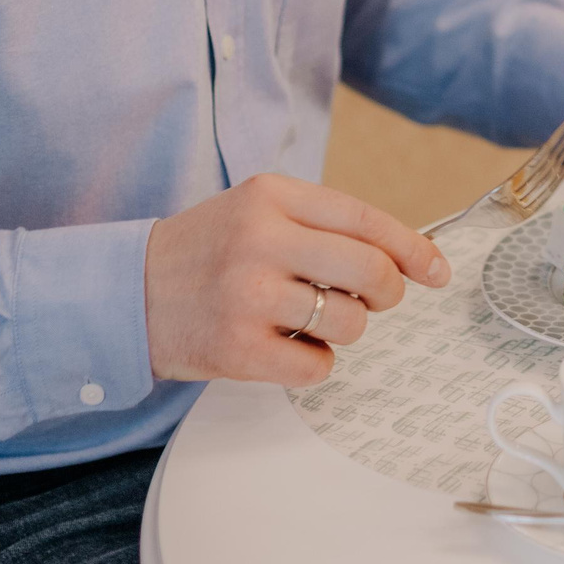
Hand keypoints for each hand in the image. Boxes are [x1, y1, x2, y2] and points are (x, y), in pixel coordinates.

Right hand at [143, 175, 449, 387]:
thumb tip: (405, 257)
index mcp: (271, 196)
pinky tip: (285, 347)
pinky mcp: (237, 348)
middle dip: (388, 292)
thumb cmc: (206, 252)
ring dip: (344, 330)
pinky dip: (314, 364)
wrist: (126, 293)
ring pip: (350, 323)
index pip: (365, 219)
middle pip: (371, 271)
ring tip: (308, 320)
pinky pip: (317, 366)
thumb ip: (322, 224)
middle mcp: (261, 240)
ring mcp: (248, 295)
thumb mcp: (256, 210)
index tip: (436, 269)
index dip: (412, 248)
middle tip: (376, 300)